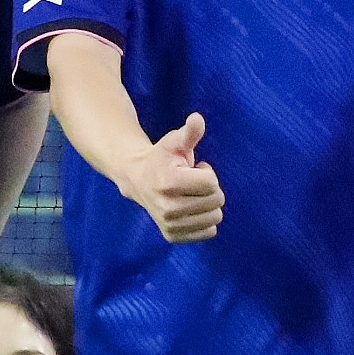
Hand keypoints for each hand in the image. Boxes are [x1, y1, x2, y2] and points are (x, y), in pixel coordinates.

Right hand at [124, 113, 225, 241]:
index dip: (207, 173)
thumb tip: (197, 118)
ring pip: (215, 218)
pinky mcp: (172, 236)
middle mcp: (167, 207)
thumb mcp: (174, 142)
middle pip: (216, 201)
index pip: (212, 183)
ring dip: (208, 205)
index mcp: (168, 182)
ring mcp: (169, 224)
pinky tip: (190, 209)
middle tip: (191, 183)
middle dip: (209, 189)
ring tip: (189, 195)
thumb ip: (189, 133)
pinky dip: (205, 221)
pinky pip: (209, 233)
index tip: (193, 169)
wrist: (136, 179)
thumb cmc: (161, 158)